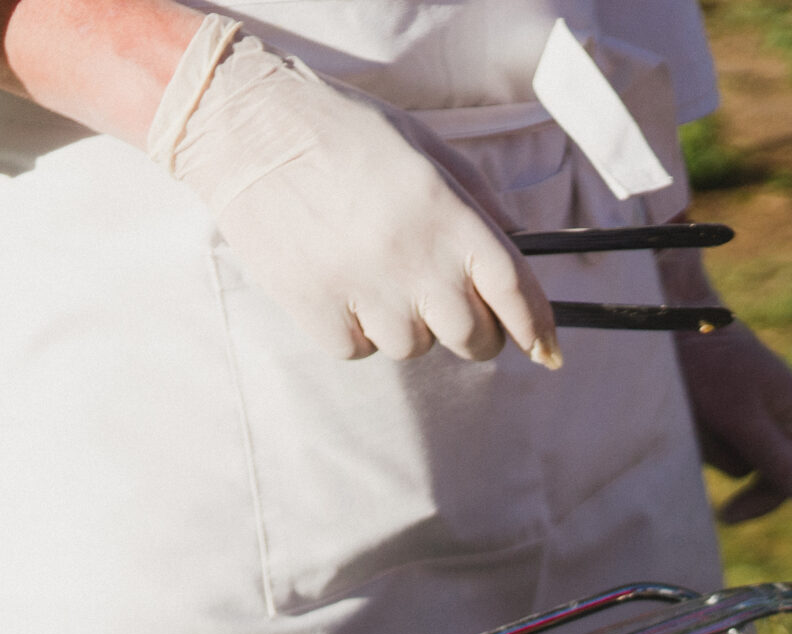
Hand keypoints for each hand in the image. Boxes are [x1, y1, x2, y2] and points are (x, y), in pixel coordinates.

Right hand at [151, 20, 557, 365]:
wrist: (244, 125)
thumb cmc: (340, 131)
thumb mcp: (423, 147)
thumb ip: (477, 199)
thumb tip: (519, 246)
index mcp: (446, 214)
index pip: (514, 288)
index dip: (537, 327)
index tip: (548, 349)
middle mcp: (413, 258)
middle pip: (473, 337)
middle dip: (475, 332)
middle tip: (452, 309)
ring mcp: (364, 289)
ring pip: (414, 347)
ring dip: (407, 325)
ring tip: (374, 273)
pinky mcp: (316, 311)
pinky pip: (359, 350)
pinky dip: (357, 331)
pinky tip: (339, 283)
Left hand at [675, 323, 791, 523]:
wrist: (666, 313)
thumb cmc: (706, 362)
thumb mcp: (740, 417)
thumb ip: (774, 457)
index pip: (788, 474)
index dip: (760, 500)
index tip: (726, 515)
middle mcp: (774, 408)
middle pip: (754, 465)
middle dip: (724, 454)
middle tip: (701, 427)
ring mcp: (745, 404)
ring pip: (728, 452)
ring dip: (704, 440)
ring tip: (690, 405)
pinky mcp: (718, 401)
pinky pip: (710, 435)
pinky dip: (695, 427)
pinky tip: (685, 403)